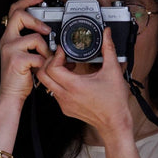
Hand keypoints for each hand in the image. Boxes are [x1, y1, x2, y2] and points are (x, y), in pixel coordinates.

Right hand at [0, 0, 51, 101]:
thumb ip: (32, 42)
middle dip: (36, 20)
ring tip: (45, 60)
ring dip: (45, 49)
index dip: (28, 0)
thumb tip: (50, 34)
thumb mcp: (24, 54)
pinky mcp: (17, 60)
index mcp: (9, 37)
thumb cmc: (20, 77)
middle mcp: (7, 40)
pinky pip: (38, 56)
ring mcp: (10, 50)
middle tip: (46, 30)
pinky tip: (40, 69)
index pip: (14, 10)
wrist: (11, 95)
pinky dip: (44, 63)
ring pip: (35, 38)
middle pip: (19, 15)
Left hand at [36, 23, 133, 146]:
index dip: (55, 55)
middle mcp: (66, 96)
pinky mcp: (66, 108)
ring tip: (66, 65)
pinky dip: (58, 82)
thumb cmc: (114, 103)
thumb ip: (108, 49)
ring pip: (46, 84)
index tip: (63, 51)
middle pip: (42, 75)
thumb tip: (106, 34)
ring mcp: (64, 103)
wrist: (114, 123)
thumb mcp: (113, 71)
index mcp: (74, 86)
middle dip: (48, 62)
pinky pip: (54, 92)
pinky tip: (70, 78)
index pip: (51, 67)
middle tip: (59, 56)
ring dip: (52, 72)